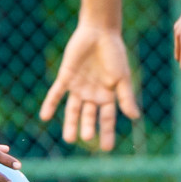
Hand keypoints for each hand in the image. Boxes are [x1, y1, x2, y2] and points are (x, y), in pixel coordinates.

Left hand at [40, 21, 141, 150]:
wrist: (99, 33)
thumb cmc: (114, 54)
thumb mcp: (122, 77)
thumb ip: (125, 97)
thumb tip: (135, 117)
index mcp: (108, 95)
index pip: (107, 119)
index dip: (107, 133)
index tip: (106, 149)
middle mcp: (93, 94)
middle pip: (88, 116)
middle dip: (87, 127)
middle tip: (85, 138)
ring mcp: (79, 87)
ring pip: (72, 109)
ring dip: (70, 123)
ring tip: (69, 138)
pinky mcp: (65, 77)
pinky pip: (56, 94)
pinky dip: (51, 105)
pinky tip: (45, 117)